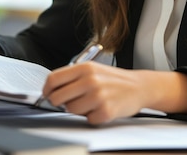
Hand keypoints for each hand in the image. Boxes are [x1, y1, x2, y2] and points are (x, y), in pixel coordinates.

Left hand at [41, 62, 186, 123]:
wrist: (139, 86)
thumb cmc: (113, 79)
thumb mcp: (93, 70)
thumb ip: (72, 77)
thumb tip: (50, 89)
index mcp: (85, 68)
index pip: (53, 79)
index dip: (47, 89)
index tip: (47, 94)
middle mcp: (90, 80)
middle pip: (57, 98)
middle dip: (60, 102)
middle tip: (69, 101)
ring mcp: (98, 96)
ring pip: (70, 110)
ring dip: (78, 110)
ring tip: (91, 102)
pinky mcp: (105, 111)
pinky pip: (86, 119)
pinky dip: (92, 117)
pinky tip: (101, 108)